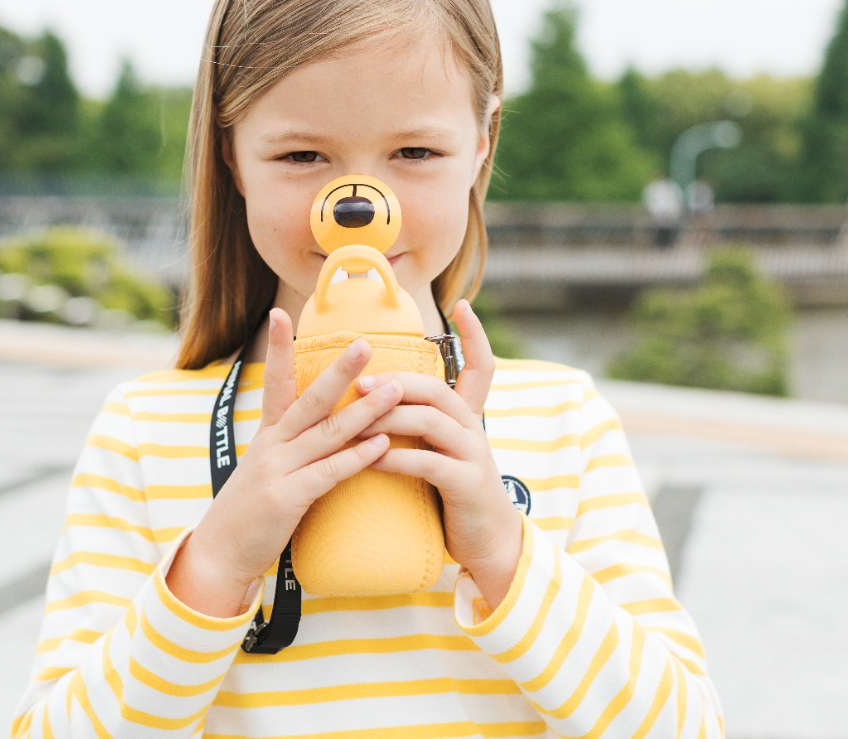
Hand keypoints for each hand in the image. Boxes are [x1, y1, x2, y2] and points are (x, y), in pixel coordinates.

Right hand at [165, 309, 404, 617]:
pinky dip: (357, 458)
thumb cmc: (251, 514)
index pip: (274, 382)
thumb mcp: (269, 470)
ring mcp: (278, 470)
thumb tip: (328, 429)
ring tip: (395, 391)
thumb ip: (295, 448)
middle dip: (340, 370)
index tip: (279, 314)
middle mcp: (272, 445)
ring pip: (328, 432)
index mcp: (268, 435)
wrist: (219, 556)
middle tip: (366, 342)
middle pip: (311, 399)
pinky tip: (382, 445)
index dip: (277, 348)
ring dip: (365, 411)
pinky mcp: (286, 498)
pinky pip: (329, 473)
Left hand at [354, 299, 523, 605]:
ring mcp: (473, 456)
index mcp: (468, 419)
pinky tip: (373, 459)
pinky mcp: (467, 485)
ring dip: (391, 415)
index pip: (482, 367)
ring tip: (358, 415)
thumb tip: (383, 400)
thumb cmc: (454, 494)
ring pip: (432, 421)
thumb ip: (423, 426)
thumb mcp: (444, 452)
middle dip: (397, 381)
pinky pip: (430, 464)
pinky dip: (398, 458)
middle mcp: (473, 430)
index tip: (462, 305)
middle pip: (438, 390)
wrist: (489, 543)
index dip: (475, 336)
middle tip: (358, 380)